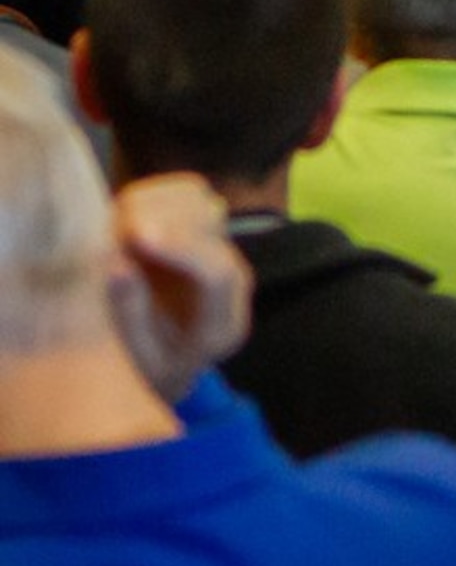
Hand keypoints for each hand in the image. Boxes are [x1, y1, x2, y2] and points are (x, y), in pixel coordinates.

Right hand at [106, 174, 249, 402]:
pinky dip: (155, 196)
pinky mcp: (205, 230)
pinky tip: (127, 219)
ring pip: (199, 200)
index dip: (179, 247)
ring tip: (116, 230)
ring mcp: (223, 249)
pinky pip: (186, 194)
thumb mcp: (138, 363)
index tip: (136, 235)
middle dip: (160, 220)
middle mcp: (234, 279)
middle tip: (111, 233)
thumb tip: (116, 262)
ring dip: (155, 204)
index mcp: (223, 327)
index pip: (217, 273)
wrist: (170, 366)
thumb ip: (131, 317)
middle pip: (210, 224)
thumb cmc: (148, 372)